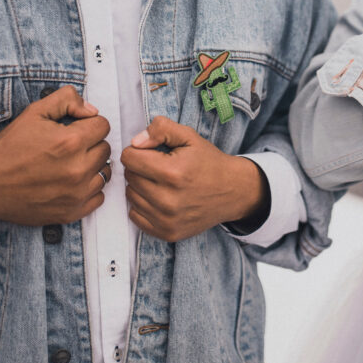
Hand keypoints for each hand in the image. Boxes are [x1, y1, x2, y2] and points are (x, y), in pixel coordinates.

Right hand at [0, 86, 112, 226]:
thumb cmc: (9, 148)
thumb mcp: (34, 112)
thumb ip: (67, 100)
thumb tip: (91, 110)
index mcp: (71, 142)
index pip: (103, 126)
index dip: (88, 124)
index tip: (74, 129)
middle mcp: (79, 169)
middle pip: (105, 149)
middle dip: (90, 144)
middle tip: (68, 148)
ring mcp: (77, 193)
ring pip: (104, 173)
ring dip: (92, 167)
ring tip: (68, 165)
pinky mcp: (73, 212)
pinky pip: (98, 197)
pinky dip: (88, 190)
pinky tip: (70, 183)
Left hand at [120, 116, 268, 242]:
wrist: (233, 191)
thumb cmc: (209, 162)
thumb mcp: (189, 136)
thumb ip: (161, 129)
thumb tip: (135, 142)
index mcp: (172, 173)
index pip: (129, 158)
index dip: (138, 151)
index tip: (152, 153)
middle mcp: (167, 199)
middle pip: (129, 177)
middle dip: (140, 168)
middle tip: (160, 168)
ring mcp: (167, 219)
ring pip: (130, 196)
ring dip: (141, 187)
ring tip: (162, 183)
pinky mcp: (167, 232)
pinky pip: (135, 216)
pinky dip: (143, 206)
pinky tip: (160, 198)